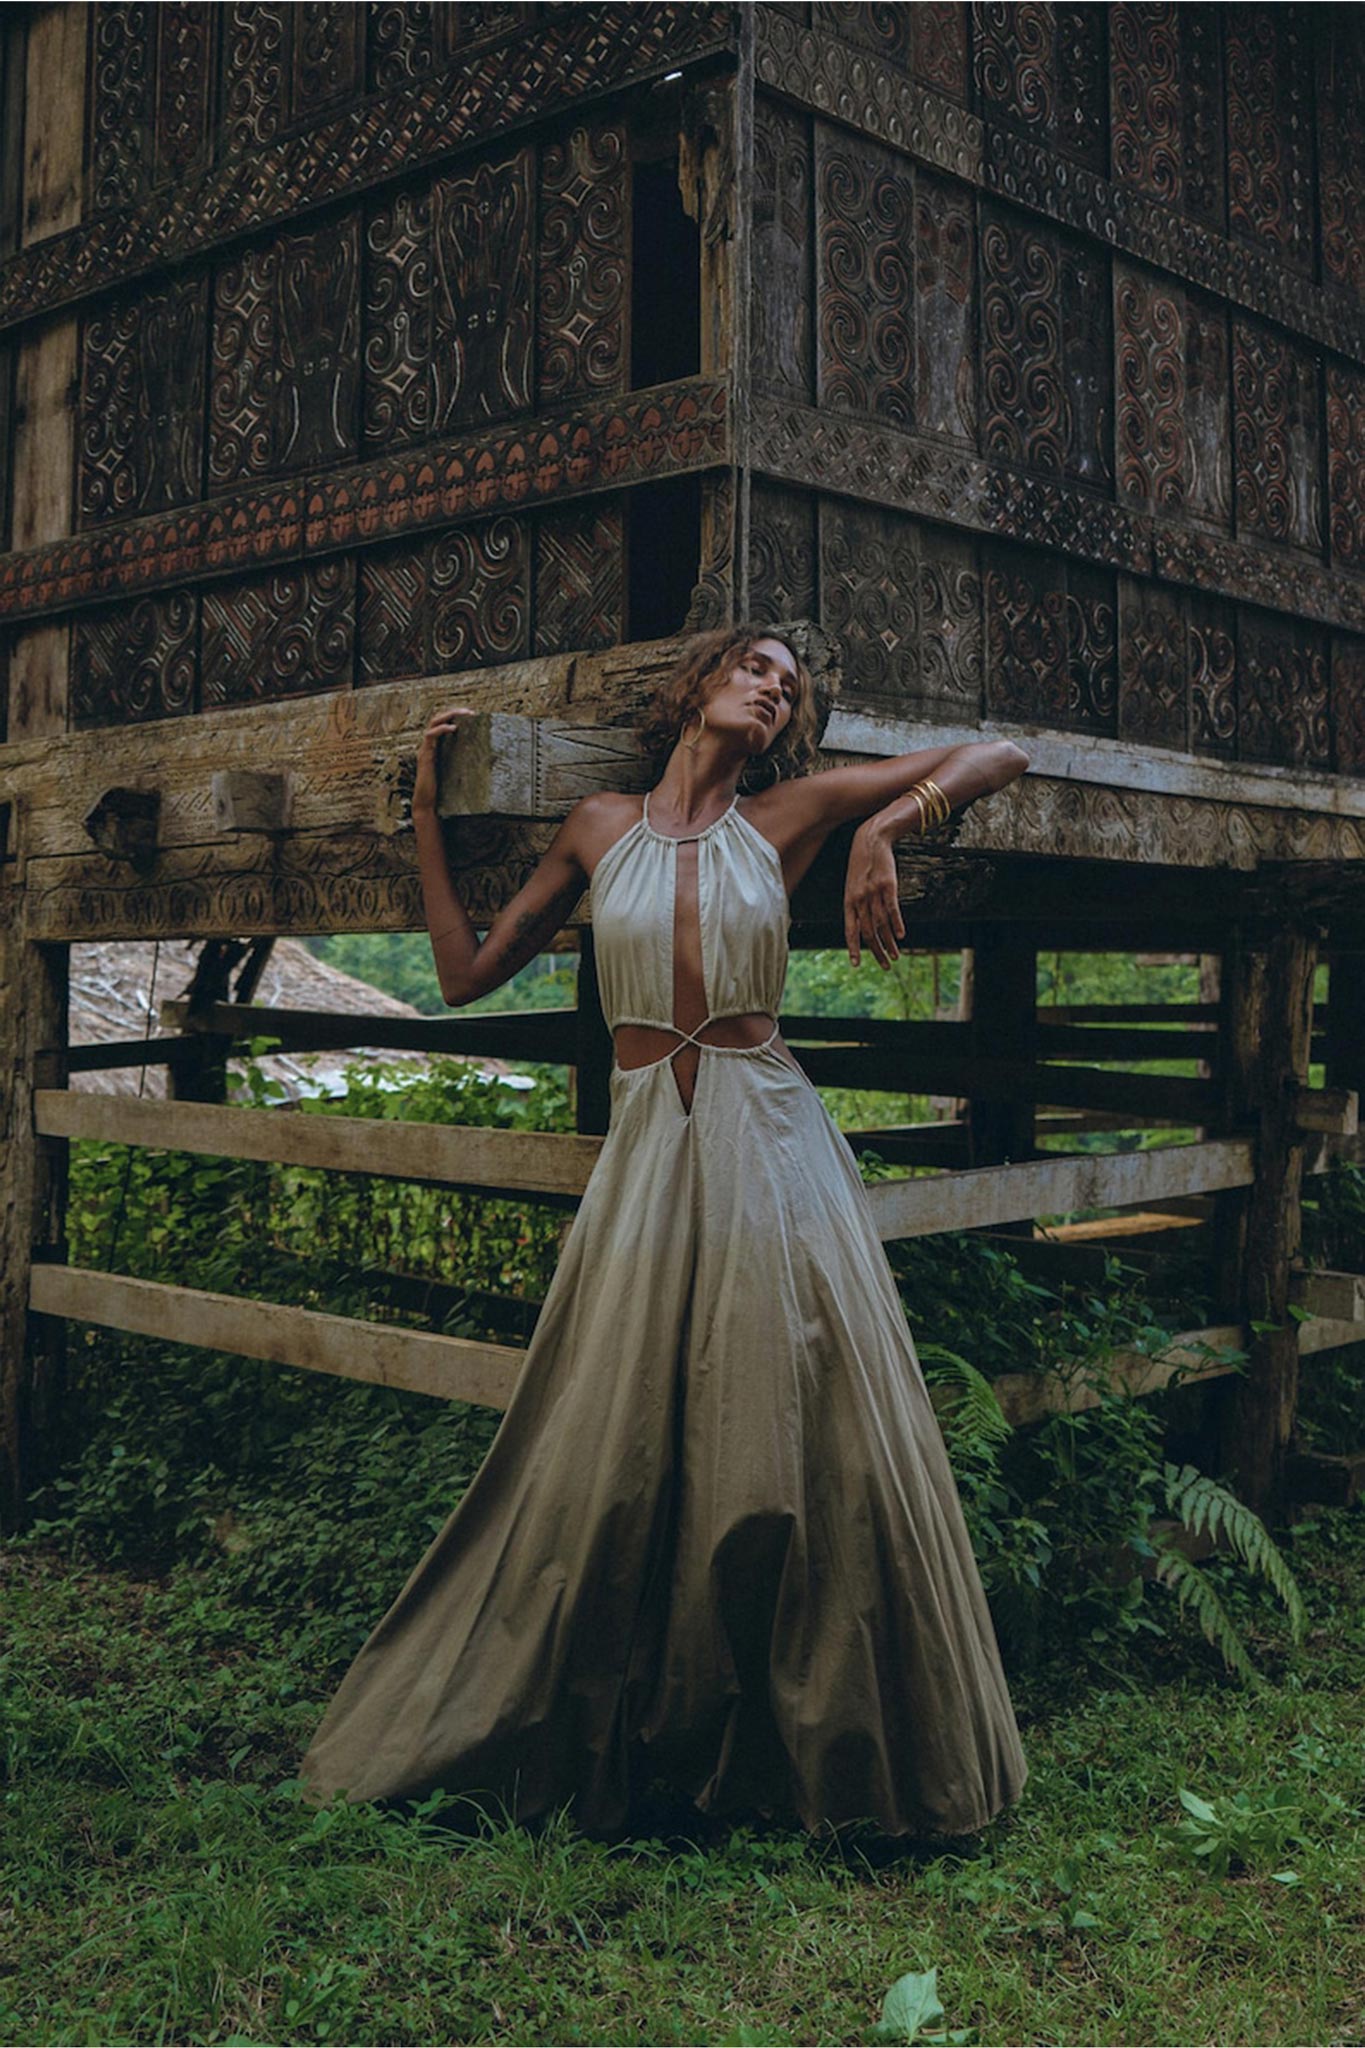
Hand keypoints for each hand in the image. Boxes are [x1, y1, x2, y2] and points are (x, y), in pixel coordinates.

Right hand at [412, 705, 476, 814]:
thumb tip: (489, 760)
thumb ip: (467, 763)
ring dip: (448, 715)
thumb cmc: (445, 792)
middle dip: (454, 712)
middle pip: (438, 719)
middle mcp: (430, 746)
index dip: (456, 717)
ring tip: (463, 714)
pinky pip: (430, 736)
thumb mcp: (459, 773)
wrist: (429, 805)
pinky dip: (441, 729)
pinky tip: (454, 728)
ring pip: (433, 723)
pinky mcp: (425, 756)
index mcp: (437, 748)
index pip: (444, 724)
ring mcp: (426, 749)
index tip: (473, 715)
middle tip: (470, 711)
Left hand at [844, 824, 903, 969]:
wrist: (871, 840)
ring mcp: (873, 893)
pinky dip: (897, 924)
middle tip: (885, 965)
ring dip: (889, 943)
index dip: (853, 948)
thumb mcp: (853, 884)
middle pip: (868, 933)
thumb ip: (856, 903)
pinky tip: (901, 935)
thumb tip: (862, 923)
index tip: (856, 964)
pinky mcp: (887, 885)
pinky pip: (892, 909)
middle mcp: (859, 900)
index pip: (850, 930)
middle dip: (876, 952)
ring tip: (896, 955)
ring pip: (881, 925)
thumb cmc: (861, 864)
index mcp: (848, 901)